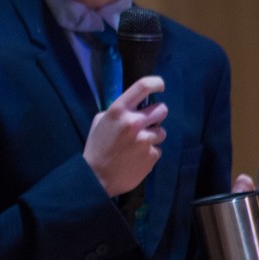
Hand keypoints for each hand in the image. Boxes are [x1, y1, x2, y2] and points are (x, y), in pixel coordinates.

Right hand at [83, 75, 166, 196]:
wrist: (97, 177)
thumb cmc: (96, 147)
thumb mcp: (100, 121)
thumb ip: (118, 112)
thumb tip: (134, 107)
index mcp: (119, 110)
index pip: (143, 87)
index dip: (155, 82)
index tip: (160, 85)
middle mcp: (134, 122)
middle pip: (162, 109)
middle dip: (157, 114)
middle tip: (148, 121)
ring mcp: (145, 140)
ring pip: (162, 131)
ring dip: (153, 135)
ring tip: (139, 144)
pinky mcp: (152, 156)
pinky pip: (158, 149)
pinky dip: (150, 152)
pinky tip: (137, 157)